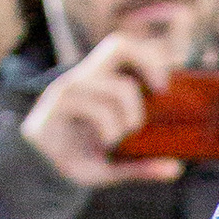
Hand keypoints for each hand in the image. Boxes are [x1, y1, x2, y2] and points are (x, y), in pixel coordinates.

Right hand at [19, 34, 180, 188]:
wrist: (42, 175)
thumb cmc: (78, 161)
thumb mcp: (117, 165)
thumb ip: (144, 164)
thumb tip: (175, 169)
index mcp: (100, 84)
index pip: (124, 49)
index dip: (149, 57)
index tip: (164, 87)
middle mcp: (86, 78)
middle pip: (118, 44)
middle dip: (148, 62)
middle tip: (160, 91)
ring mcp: (71, 87)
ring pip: (118, 86)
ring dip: (130, 116)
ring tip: (120, 137)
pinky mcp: (59, 101)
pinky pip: (97, 107)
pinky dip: (109, 127)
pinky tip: (104, 142)